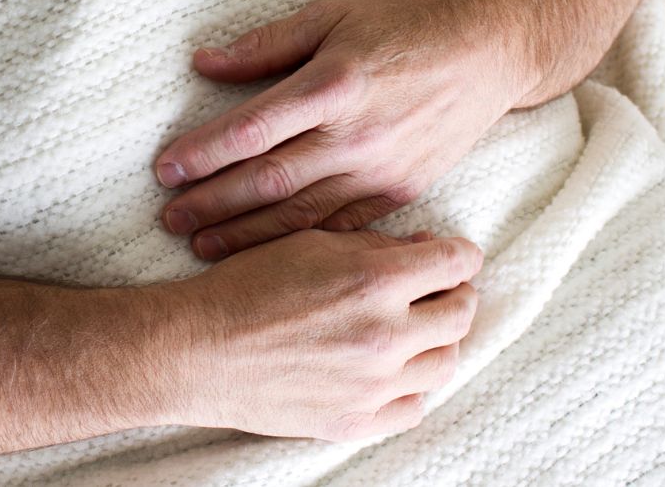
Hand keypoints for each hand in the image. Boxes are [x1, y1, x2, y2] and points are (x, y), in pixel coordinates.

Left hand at [155, 0, 514, 256]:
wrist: (485, 55)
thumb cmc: (400, 26)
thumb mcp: (330, 16)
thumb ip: (265, 44)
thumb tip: (204, 62)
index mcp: (333, 85)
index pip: (254, 128)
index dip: (204, 152)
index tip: (164, 169)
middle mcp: (355, 135)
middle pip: (269, 179)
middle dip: (213, 203)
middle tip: (168, 218)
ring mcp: (380, 171)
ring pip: (301, 214)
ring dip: (246, 233)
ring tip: (199, 245)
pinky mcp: (399, 193)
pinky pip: (340, 228)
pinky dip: (299, 244)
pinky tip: (265, 255)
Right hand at [172, 227, 481, 440]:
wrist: (203, 347)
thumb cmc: (250, 284)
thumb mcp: (310, 242)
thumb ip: (373, 245)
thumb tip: (421, 250)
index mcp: (374, 280)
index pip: (454, 264)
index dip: (461, 254)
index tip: (458, 255)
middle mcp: (385, 335)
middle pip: (459, 315)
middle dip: (459, 294)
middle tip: (445, 288)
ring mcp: (375, 386)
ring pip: (444, 364)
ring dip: (440, 340)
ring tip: (420, 327)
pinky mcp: (358, 422)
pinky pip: (414, 406)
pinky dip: (413, 385)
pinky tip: (396, 368)